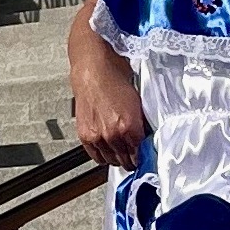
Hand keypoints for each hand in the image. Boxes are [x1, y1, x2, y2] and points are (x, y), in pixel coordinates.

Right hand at [73, 47, 148, 169]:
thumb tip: (145, 136)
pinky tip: (108, 152)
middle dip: (131, 159)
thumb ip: (140, 123)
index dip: (144, 156)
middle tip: (134, 156)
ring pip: (111, 160)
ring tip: (121, 154)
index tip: (145, 156)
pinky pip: (96, 156)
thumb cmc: (114, 78)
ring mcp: (97, 136)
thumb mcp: (137, 102)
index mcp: (130, 126)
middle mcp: (113, 134)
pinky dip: (103, 156)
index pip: (141, 154)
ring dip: (117, 159)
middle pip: (126, 161)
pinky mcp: (85, 135)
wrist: (93, 69)